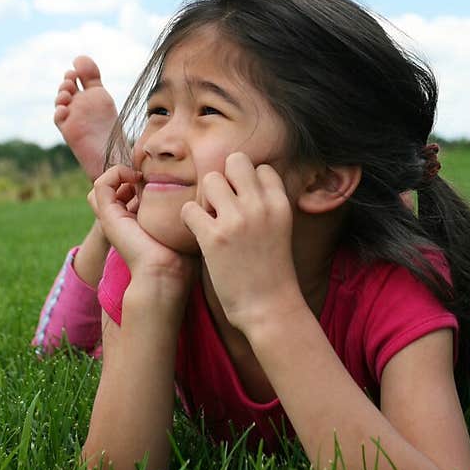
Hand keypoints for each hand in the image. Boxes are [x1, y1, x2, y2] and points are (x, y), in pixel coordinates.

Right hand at [88, 165, 194, 295]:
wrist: (166, 273)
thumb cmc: (181, 254)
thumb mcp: (183, 224)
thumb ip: (183, 208)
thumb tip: (199, 190)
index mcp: (136, 221)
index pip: (128, 191)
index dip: (142, 178)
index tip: (163, 177)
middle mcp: (122, 218)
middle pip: (114, 187)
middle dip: (131, 174)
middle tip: (151, 174)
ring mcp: (112, 216)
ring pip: (104, 184)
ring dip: (121, 173)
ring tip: (141, 176)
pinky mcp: (108, 215)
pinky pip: (101, 184)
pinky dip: (116, 174)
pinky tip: (136, 178)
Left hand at [179, 151, 301, 333]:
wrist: (270, 308)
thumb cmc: (273, 272)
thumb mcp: (280, 229)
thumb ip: (265, 206)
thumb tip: (242, 186)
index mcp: (280, 204)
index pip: (261, 168)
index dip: (248, 183)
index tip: (244, 204)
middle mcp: (260, 206)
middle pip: (235, 161)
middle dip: (225, 180)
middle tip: (223, 206)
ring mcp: (237, 220)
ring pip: (210, 180)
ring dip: (206, 199)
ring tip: (211, 220)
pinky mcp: (214, 238)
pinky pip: (189, 209)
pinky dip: (189, 220)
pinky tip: (199, 234)